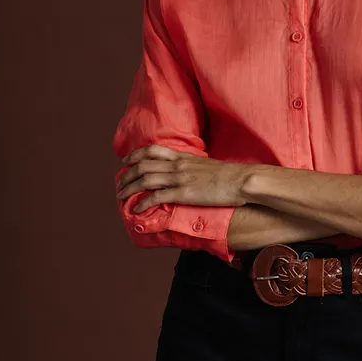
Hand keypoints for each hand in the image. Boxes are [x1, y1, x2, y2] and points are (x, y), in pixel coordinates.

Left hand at [115, 145, 250, 210]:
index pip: (153, 151)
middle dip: (127, 174)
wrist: (242, 180)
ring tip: (121, 196)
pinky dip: (143, 203)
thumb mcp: (208, 166)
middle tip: (119, 184)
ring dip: (129, 188)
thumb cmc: (231, 176)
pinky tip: (136, 210)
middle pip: (143, 165)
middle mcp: (178, 165)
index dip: (135, 155)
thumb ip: (195, 167)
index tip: (126, 162)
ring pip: (145, 179)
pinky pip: (156, 197)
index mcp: (184, 157)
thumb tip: (190, 173)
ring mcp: (180, 178)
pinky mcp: (183, 193)